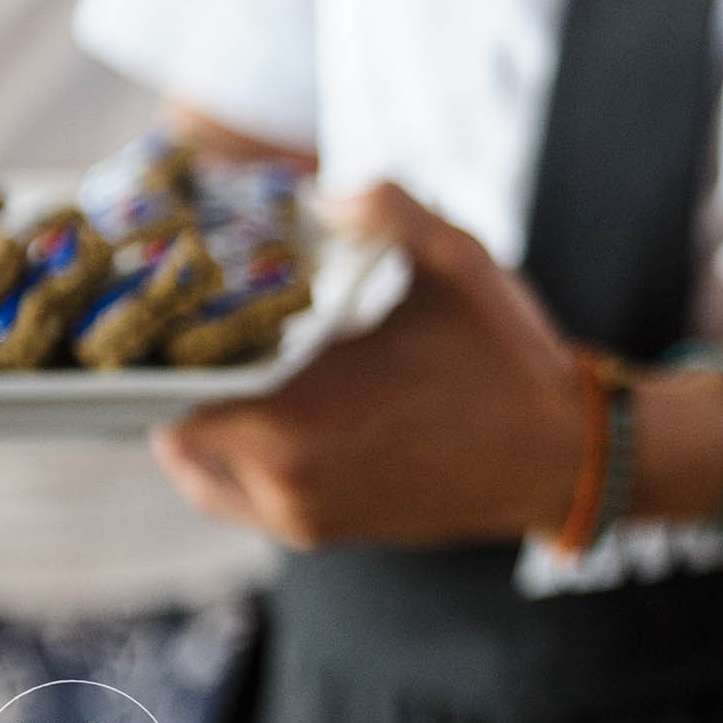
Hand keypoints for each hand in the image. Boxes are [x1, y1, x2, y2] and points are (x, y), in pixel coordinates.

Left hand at [151, 184, 585, 548]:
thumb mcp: (459, 261)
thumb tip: (323, 189)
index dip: (159, 341)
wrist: (563, 458)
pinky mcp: (318, 534)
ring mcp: (300, 516)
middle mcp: (287, 478)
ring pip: (198, 467)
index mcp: (303, 412)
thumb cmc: (509, 361)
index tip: (170, 297)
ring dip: (202, 415)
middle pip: (172, 426)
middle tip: (189, 322)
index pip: (173, 385)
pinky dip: (230, 452)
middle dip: (176, 374)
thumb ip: (389, 207)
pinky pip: (236, 495)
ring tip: (221, 361)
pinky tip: (259, 404)